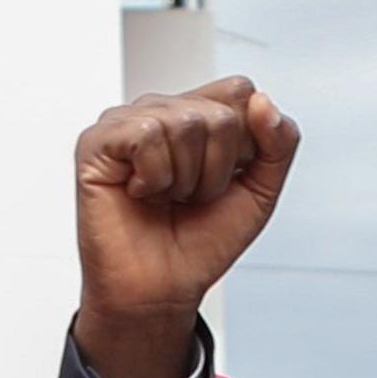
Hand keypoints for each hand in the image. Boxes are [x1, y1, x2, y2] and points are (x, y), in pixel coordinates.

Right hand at [72, 76, 299, 377]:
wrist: (164, 287)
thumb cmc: (203, 239)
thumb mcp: (261, 190)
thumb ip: (279, 142)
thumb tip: (262, 100)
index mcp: (199, 113)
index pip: (240, 90)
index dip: (248, 142)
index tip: (228, 177)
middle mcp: (163, 109)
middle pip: (220, 112)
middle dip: (218, 169)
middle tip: (191, 196)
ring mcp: (127, 121)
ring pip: (186, 123)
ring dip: (187, 178)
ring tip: (167, 197)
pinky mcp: (97, 141)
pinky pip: (147, 135)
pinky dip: (156, 177)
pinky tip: (141, 193)